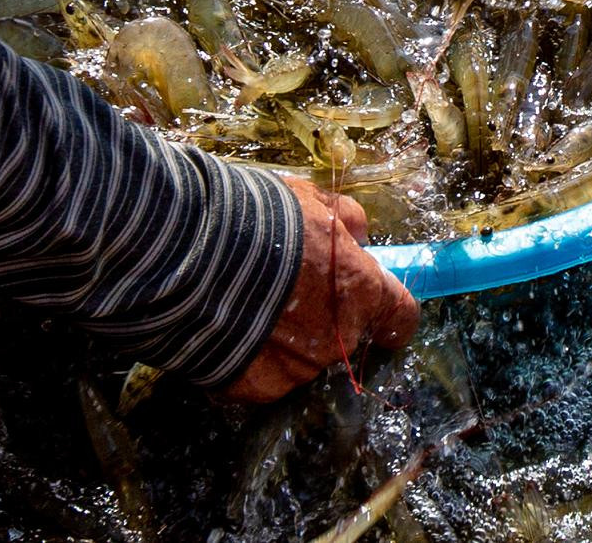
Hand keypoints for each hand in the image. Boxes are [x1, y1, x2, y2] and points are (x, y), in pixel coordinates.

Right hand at [221, 180, 418, 403]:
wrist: (192, 256)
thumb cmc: (263, 219)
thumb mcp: (314, 201)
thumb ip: (347, 220)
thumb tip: (360, 234)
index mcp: (362, 293)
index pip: (400, 319)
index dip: (390, 315)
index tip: (380, 310)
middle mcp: (338, 339)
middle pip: (343, 337)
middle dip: (322, 318)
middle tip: (286, 291)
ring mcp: (296, 371)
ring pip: (300, 359)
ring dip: (283, 340)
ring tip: (247, 307)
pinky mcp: (254, 389)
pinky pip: (259, 376)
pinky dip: (247, 360)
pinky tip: (225, 330)